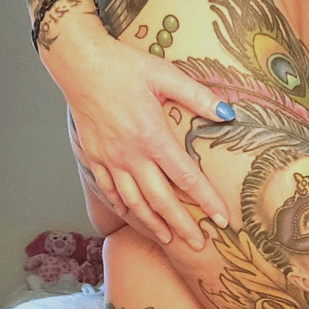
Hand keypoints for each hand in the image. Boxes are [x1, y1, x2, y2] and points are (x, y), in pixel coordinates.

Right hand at [44, 19, 234, 248]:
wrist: (79, 63)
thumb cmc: (123, 66)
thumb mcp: (165, 74)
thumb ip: (198, 96)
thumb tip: (229, 114)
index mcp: (152, 136)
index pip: (187, 178)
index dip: (206, 201)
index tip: (222, 220)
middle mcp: (131, 155)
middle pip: (161, 200)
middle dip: (182, 226)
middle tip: (198, 245)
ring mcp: (110, 159)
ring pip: (133, 202)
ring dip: (152, 224)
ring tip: (168, 239)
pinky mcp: (93, 157)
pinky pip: (110, 190)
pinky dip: (123, 208)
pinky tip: (133, 217)